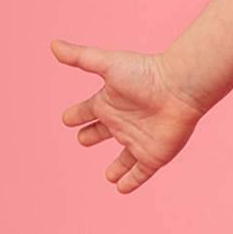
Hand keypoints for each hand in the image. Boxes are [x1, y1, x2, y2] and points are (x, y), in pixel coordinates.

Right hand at [50, 38, 206, 194]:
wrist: (179, 88)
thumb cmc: (145, 74)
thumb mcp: (107, 65)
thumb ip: (79, 57)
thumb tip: (53, 44)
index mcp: (109, 102)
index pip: (85, 112)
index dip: (75, 116)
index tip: (66, 119)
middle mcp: (122, 122)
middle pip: (101, 133)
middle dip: (91, 136)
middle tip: (83, 139)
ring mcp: (137, 140)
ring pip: (123, 159)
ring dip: (116, 168)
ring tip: (109, 176)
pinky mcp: (153, 156)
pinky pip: (139, 173)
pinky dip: (130, 182)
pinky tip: (122, 189)